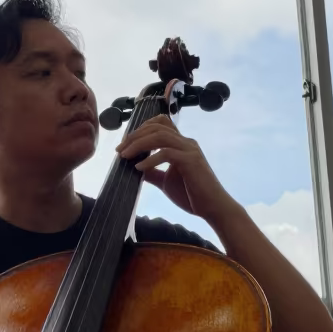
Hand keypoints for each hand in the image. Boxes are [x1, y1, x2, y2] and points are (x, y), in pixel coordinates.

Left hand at [116, 114, 236, 224]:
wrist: (212, 208)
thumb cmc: (192, 195)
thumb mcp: (165, 181)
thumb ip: (152, 172)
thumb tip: (135, 167)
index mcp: (181, 144)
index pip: (161, 123)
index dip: (141, 128)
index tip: (125, 143)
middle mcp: (186, 142)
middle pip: (157, 127)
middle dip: (135, 136)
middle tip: (120, 150)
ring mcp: (189, 150)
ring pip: (160, 136)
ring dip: (139, 144)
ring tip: (125, 156)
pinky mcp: (191, 161)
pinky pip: (166, 153)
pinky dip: (150, 159)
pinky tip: (139, 168)